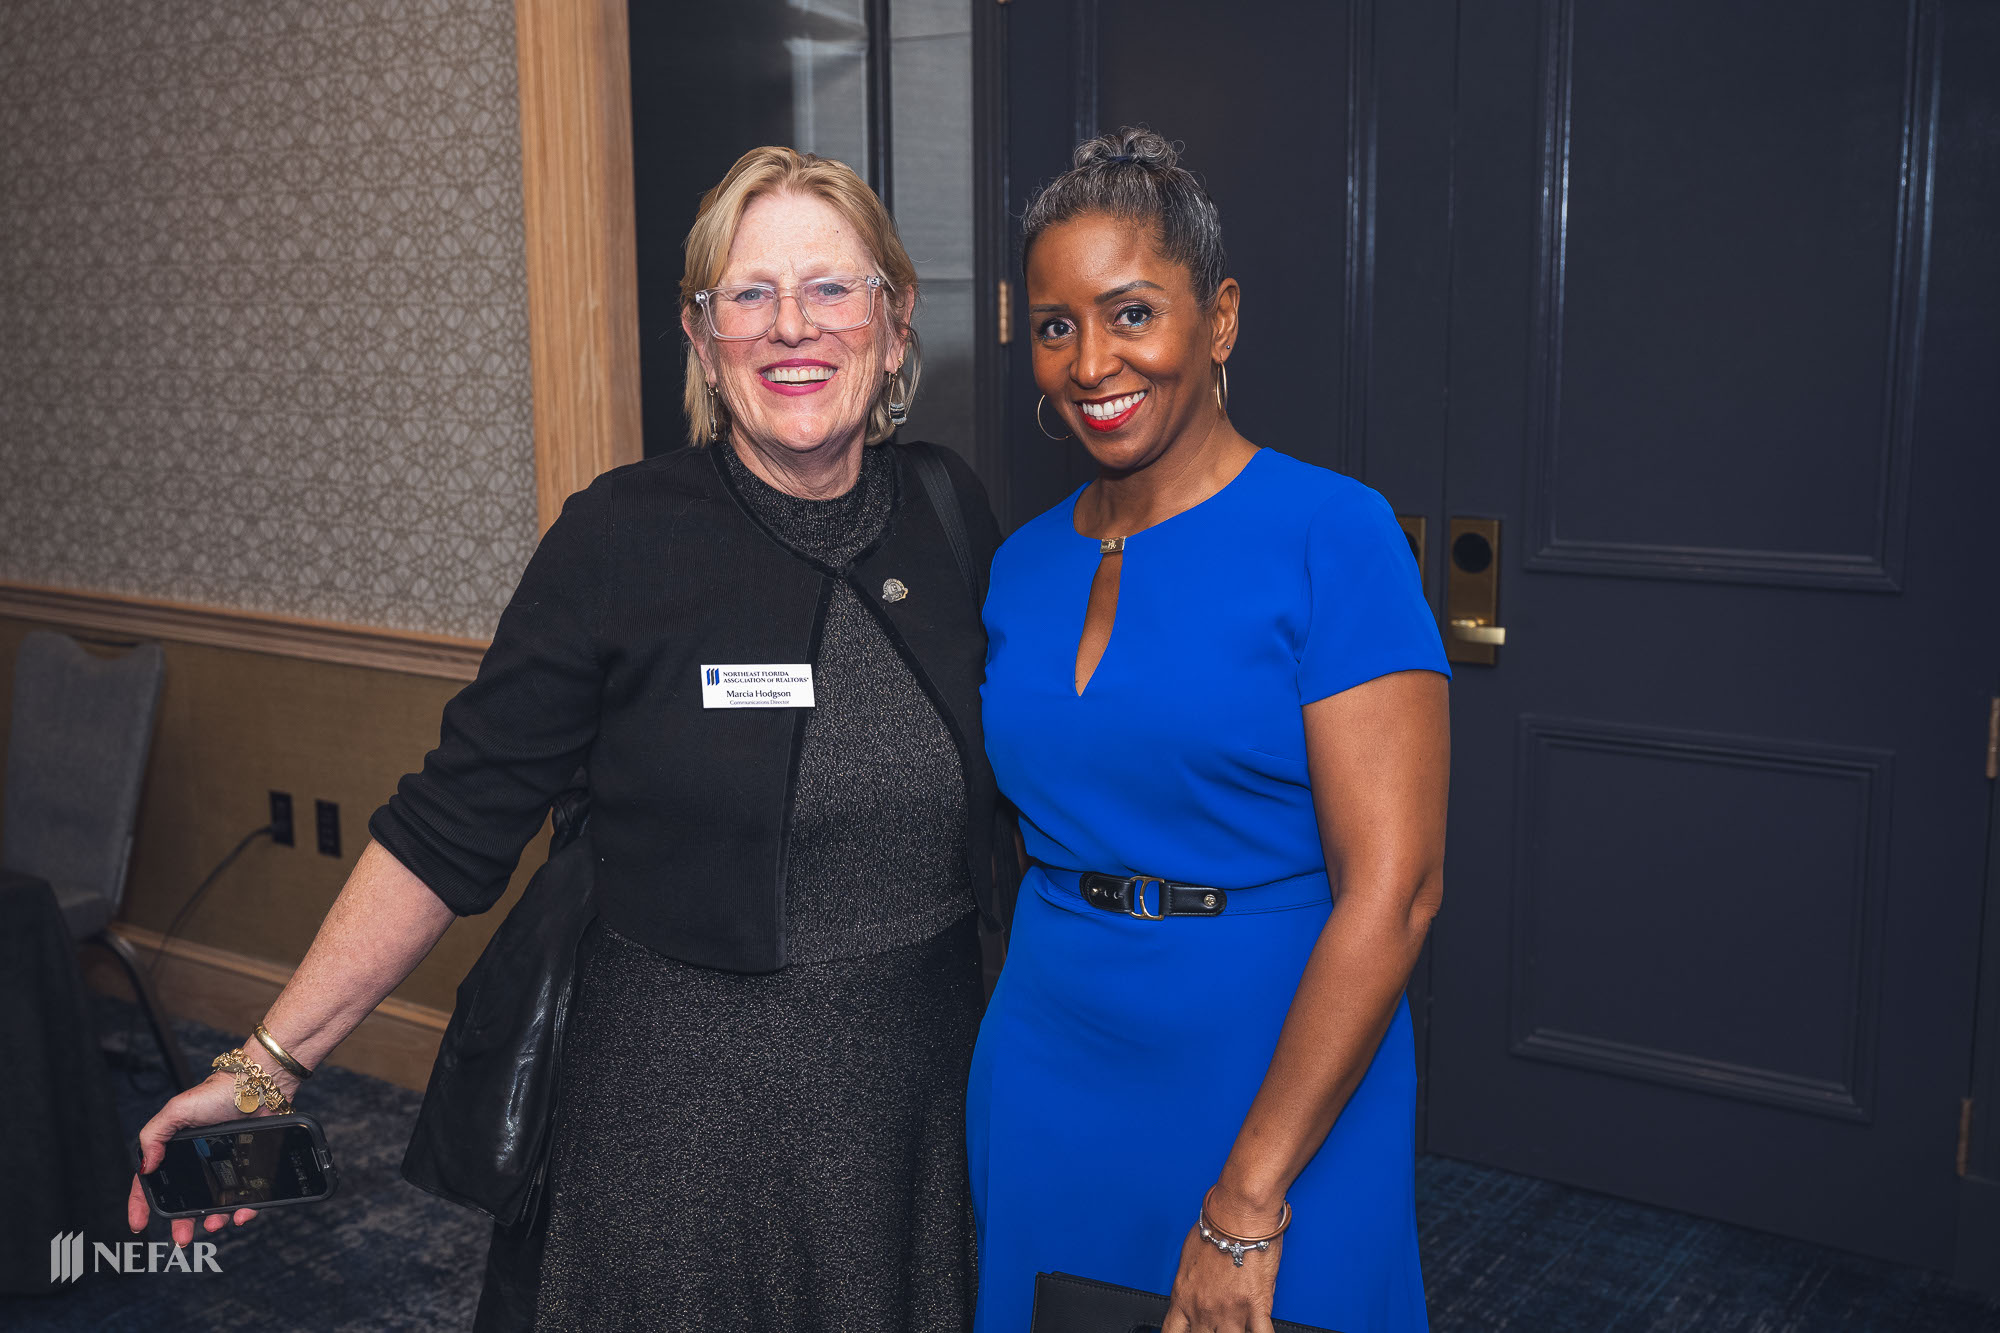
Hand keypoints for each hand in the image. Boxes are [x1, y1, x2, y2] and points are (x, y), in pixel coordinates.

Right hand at [127, 1068, 293, 1245]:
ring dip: (213, 1218)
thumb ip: (154, 1136)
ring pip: (217, 1201)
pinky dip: (245, 1209)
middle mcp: (201, 1159)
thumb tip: (144, 1167)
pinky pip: (248, 1195)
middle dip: (182, 1221)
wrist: (261, 1085)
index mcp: (177, 1148)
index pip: (153, 1179)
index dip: (142, 1202)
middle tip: (183, 1237)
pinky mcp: (252, 1166)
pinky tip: (241, 1214)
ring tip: (214, 1225)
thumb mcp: (176, 1111)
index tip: (138, 1224)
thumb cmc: (217, 1092)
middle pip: (186, 1198)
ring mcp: (227, 1164)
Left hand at [1160, 1205, 1282, 1332]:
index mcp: (1184, 1296)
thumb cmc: (1215, 1225)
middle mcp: (1204, 1308)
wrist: (1238, 1213)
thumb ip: (1192, 1284)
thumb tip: (1197, 1291)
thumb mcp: (1188, 1257)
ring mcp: (1231, 1311)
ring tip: (1238, 1326)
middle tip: (1215, 1325)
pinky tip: (1260, 1330)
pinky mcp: (1257, 1306)